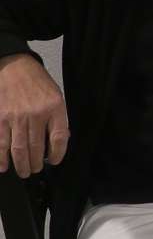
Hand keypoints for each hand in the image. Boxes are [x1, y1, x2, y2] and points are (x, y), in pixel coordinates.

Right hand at [0, 54, 69, 176]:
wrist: (14, 67)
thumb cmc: (37, 82)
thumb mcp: (56, 95)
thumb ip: (58, 118)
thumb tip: (60, 140)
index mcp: (55, 108)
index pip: (59, 138)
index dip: (58, 154)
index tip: (54, 161)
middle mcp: (36, 114)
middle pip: (37, 148)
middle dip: (36, 164)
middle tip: (35, 169)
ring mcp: (16, 117)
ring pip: (19, 150)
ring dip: (21, 165)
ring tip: (24, 171)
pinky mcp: (0, 119)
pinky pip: (1, 144)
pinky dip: (1, 158)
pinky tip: (3, 166)